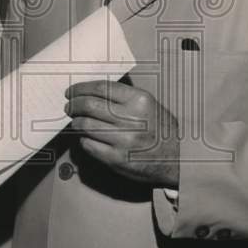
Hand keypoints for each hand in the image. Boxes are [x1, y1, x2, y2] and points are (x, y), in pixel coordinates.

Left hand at [64, 79, 179, 188]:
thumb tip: (93, 91)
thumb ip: (124, 97)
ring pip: (86, 125)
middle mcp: (132, 119)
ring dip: (76, 122)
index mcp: (140, 101)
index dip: (81, 88)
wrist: (178, 160)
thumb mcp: (149, 105)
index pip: (101, 88)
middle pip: (89, 105)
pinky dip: (84, 139)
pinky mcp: (116, 159)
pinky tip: (86, 137)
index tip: (72, 91)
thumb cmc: (162, 130)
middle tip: (69, 106)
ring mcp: (124, 140)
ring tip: (75, 121)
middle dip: (74, 104)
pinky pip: (89, 145)